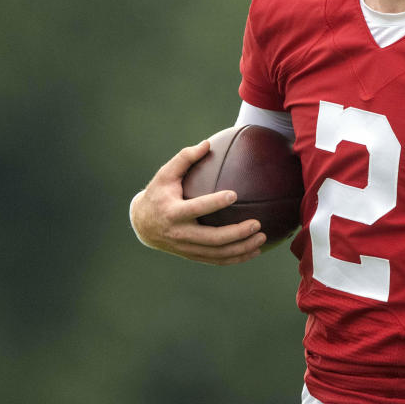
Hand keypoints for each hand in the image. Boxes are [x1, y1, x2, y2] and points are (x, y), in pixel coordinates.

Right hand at [130, 139, 266, 264]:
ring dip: (241, 248)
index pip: (196, 208)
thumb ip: (185, 158)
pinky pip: (217, 260)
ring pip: (217, 253)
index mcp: (173, 212)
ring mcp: (187, 248)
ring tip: (262, 238)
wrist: (142, 225)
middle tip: (257, 224)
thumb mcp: (165, 174)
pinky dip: (236, 258)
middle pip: (212, 238)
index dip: (214, 203)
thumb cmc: (158, 194)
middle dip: (236, 233)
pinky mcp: (192, 256)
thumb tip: (207, 143)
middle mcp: (180, 234)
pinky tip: (254, 250)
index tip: (234, 194)